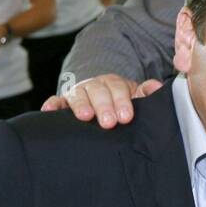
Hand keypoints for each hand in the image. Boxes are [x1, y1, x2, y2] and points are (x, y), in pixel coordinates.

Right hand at [40, 73, 160, 126]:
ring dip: (81, 105)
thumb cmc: (120, 104)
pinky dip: (52, 104)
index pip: (118, 88)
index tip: (126, 116)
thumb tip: (157, 87)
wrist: (104, 104)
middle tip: (109, 123)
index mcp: (113, 83)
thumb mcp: (134, 96)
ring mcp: (78, 94)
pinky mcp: (63, 103)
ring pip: (78, 95)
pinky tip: (49, 110)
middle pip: (98, 91)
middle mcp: (94, 86)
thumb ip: (146, 92)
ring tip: (85, 116)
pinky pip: (56, 102)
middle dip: (104, 106)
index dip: (122, 101)